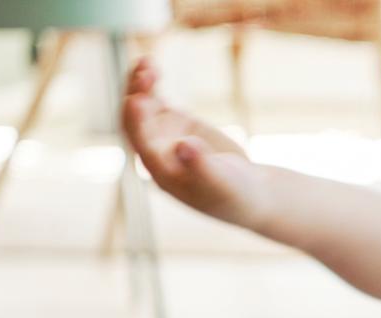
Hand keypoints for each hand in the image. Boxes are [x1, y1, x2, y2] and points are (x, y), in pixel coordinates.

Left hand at [121, 57, 269, 229]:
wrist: (246, 188)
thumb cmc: (235, 192)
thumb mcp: (222, 182)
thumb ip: (202, 166)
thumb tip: (183, 146)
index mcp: (162, 172)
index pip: (142, 146)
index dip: (137, 123)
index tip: (137, 100)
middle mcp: (155, 152)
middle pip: (134, 122)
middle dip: (136, 97)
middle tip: (147, 76)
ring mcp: (162, 135)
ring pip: (139, 106)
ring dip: (138, 84)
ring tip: (148, 64)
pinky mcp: (171, 120)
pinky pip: (151, 98)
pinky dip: (148, 81)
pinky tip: (150, 63)